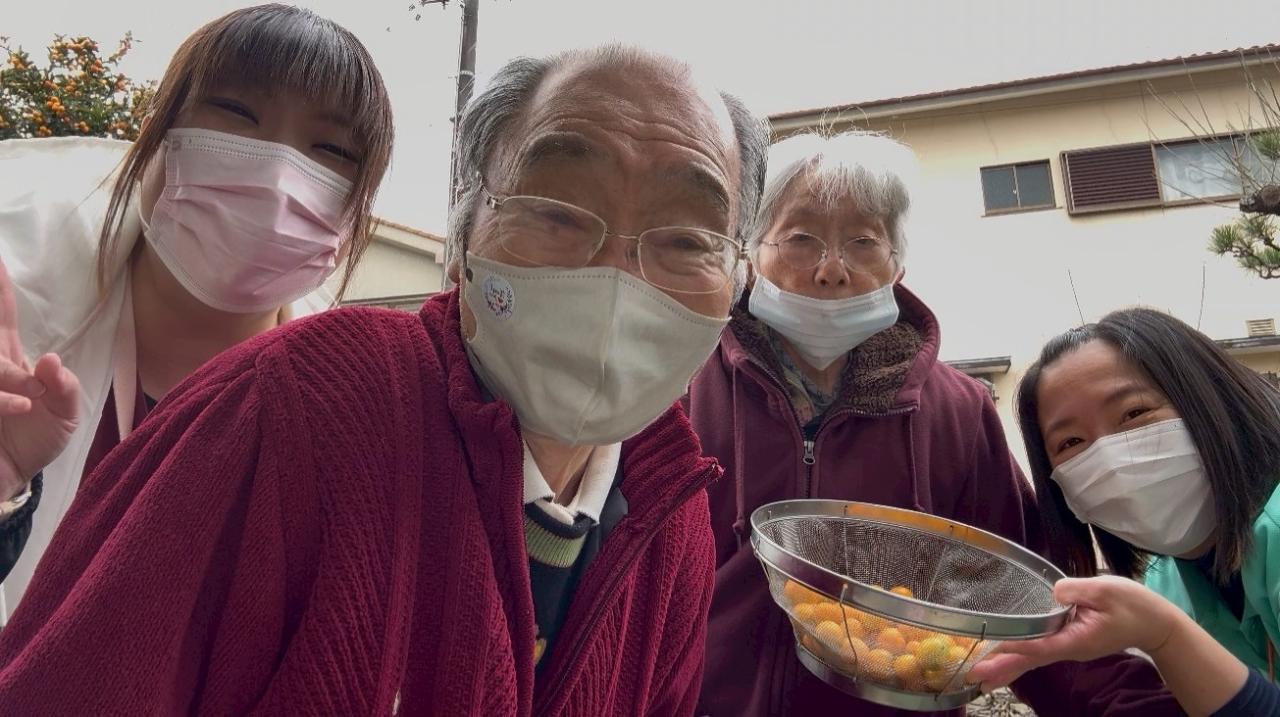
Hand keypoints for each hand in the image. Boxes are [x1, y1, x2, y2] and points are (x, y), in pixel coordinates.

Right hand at [0, 256, 79, 500]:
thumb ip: (65, 388)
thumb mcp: (66, 416)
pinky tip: (19, 408)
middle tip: (7, 327)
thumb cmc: (36, 443)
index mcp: (7, 361)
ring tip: (26, 400)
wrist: (9, 483)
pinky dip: (1, 399)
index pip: (1, 317)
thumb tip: (50, 360)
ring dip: (6, 376)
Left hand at [966, 576, 1178, 691]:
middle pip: (1030, 660)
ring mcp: (1069, 647)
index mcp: (1076, 639)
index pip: (1040, 644)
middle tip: (972, 677)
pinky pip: (1039, 652)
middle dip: (1001, 668)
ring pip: (1032, 659)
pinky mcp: (1069, 641)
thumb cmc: (1133, 605)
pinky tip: (1004, 660)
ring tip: (980, 677)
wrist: (1156, 624)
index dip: (1015, 646)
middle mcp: (1069, 648)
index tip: (991, 650)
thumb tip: (1052, 592)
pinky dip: (1019, 656)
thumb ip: (1077, 590)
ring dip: (1006, 666)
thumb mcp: (1105, 590)